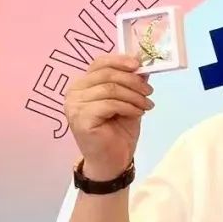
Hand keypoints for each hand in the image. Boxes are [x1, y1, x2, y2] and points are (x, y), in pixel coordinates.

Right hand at [64, 54, 153, 179]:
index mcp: (83, 85)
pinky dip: (128, 106)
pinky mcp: (81, 118)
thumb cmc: (118, 131)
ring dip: (134, 96)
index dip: (120, 60)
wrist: (112, 161)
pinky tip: (137, 113)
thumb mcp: (129, 100)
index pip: (100, 63)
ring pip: (110, 89)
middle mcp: (74, 92)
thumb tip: (142, 61)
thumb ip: (132, 81)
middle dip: (133, 81)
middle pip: (107, 75)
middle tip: (149, 91)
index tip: (139, 64)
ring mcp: (74, 105)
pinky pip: (110, 104)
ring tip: (146, 105)